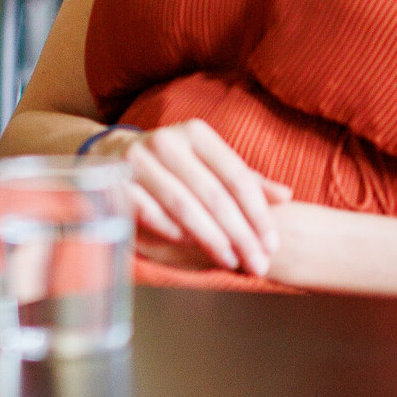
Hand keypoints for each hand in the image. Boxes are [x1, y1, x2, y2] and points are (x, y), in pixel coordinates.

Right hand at [97, 120, 290, 274]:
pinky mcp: (115, 182)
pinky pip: (152, 215)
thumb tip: (286, 195)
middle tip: (258, 264)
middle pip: (213, 195)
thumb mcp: (208, 162)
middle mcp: (165, 141)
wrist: (110, 153)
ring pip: (183, 207)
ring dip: (211, 239)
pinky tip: (192, 250)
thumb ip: (245, 180)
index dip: (258, 213)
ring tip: (231, 262)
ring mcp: (136, 160)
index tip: (273, 244)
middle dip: (240, 234)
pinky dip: (174, 234)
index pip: (236, 176)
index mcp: (195, 132)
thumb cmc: (172, 163)